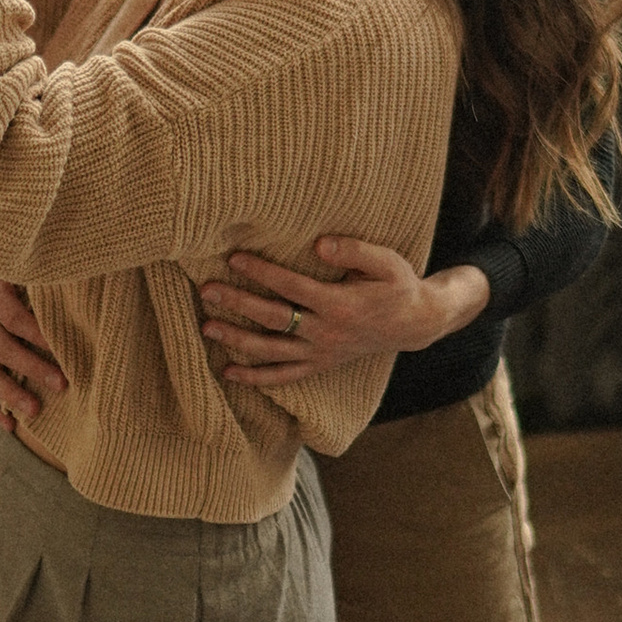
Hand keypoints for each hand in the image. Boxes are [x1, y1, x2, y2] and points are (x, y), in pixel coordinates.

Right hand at [0, 272, 65, 435]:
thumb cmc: (22, 267)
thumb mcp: (30, 267)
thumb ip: (48, 277)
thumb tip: (87, 282)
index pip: (15, 319)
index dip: (38, 335)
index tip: (63, 347)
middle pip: (4, 350)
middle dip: (33, 369)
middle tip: (62, 385)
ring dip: (11, 393)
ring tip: (36, 411)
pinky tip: (10, 425)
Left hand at [200, 238, 487, 385]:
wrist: (414, 324)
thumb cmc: (398, 286)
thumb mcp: (386, 262)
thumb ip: (354, 250)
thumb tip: (318, 243)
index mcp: (340, 304)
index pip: (292, 287)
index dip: (262, 272)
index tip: (234, 257)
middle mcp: (326, 333)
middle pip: (273, 318)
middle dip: (238, 303)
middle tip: (207, 289)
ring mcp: (320, 353)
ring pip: (271, 351)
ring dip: (237, 339)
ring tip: (207, 326)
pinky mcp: (319, 365)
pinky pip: (283, 376)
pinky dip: (255, 378)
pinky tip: (229, 372)